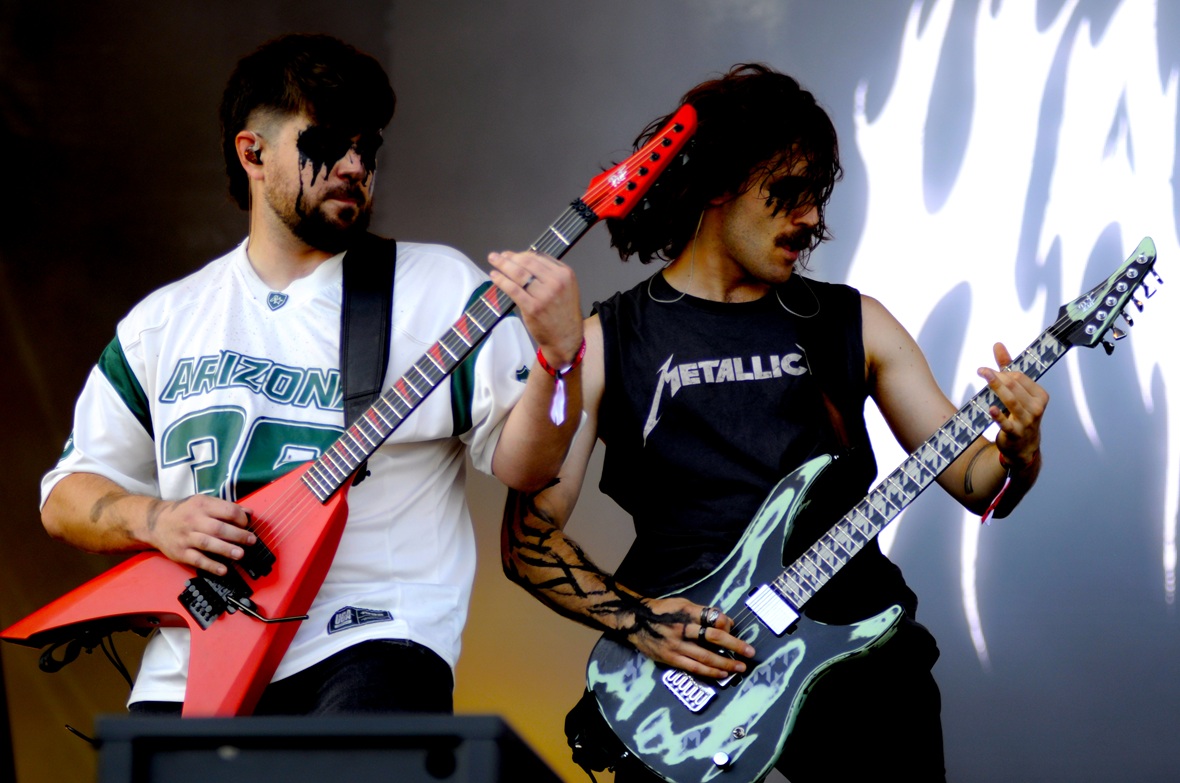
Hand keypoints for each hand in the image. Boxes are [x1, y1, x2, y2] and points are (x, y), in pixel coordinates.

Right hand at [142, 494, 255, 575]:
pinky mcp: (180, 553)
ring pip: (208, 543)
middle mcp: (193, 521)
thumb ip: (226, 507)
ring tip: (240, 554)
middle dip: (238, 535)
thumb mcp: (203, 503)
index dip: (240, 519)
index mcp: (202, 505)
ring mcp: (186, 537)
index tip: (247, 525)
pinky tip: (223, 570)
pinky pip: (197, 560)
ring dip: (226, 550)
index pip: (227, 511)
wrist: (156, 523)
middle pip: (218, 528)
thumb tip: (249, 513)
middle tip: (251, 541)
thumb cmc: (186, 512)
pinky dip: (211, 565)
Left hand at [487, 251, 582, 365]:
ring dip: (503, 265)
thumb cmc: (563, 313)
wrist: (565, 338)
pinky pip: (513, 289)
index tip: (510, 255)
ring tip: (493, 261)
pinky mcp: (533, 308)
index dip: (521, 254)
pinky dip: (501, 281)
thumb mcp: (566, 288)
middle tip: (497, 256)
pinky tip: (495, 276)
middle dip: (509, 257)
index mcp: (565, 274)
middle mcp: (556, 282)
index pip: (538, 257)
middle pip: (527, 263)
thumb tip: (525, 259)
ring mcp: (544, 295)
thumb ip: (550, 273)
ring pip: (519, 274)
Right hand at [626, 596, 755, 679]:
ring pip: (706, 656)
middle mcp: (682, 628)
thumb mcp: (681, 603)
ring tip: (740, 667)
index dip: (727, 623)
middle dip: (734, 645)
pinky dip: (710, 672)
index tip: (736, 629)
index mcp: (686, 611)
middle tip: (749, 652)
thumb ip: (701, 612)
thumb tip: (724, 622)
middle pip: (713, 637)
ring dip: (725, 663)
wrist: (634, 621)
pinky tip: (722, 674)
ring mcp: (676, 645)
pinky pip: (694, 668)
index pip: (712, 617)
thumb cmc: (662, 611)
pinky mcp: (670, 658)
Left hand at [977, 342, 1047, 472]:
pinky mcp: (1015, 434)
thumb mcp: (1017, 392)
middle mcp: (1036, 407)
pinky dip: (999, 416)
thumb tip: (998, 345)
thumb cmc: (1019, 414)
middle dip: (997, 377)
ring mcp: (1027, 421)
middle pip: (1014, 386)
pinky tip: (992, 409)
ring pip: (1010, 401)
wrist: (1023, 447)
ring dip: (996, 387)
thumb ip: (1008, 368)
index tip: (987, 370)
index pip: (1020, 378)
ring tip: (984, 376)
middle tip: (981, 371)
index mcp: (1040, 395)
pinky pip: (1007, 423)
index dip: (1003, 372)